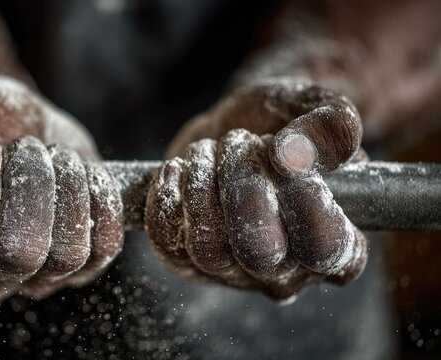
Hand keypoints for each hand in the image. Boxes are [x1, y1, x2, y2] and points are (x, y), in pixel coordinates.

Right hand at [0, 74, 123, 303]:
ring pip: (68, 252)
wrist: (22, 125)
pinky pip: (105, 245)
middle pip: (19, 254)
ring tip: (52, 156)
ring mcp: (36, 277)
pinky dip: (101, 196)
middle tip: (25, 146)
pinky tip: (82, 171)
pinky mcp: (82, 265)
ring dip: (67, 186)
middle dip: (32, 183)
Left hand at [145, 77, 367, 300]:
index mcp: (339, 245)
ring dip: (203, 185)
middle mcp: (288, 272)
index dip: (305, 200)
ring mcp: (235, 274)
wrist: (235, 126)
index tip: (282, 153)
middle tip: (240, 141)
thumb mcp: (314, 107)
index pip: (327, 247)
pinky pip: (168, 243)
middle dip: (244, 186)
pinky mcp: (189, 262)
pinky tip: (177, 168)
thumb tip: (300, 154)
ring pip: (209, 249)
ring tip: (210, 148)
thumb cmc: (283, 122)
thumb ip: (330, 124)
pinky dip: (166, 198)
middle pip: (260, 252)